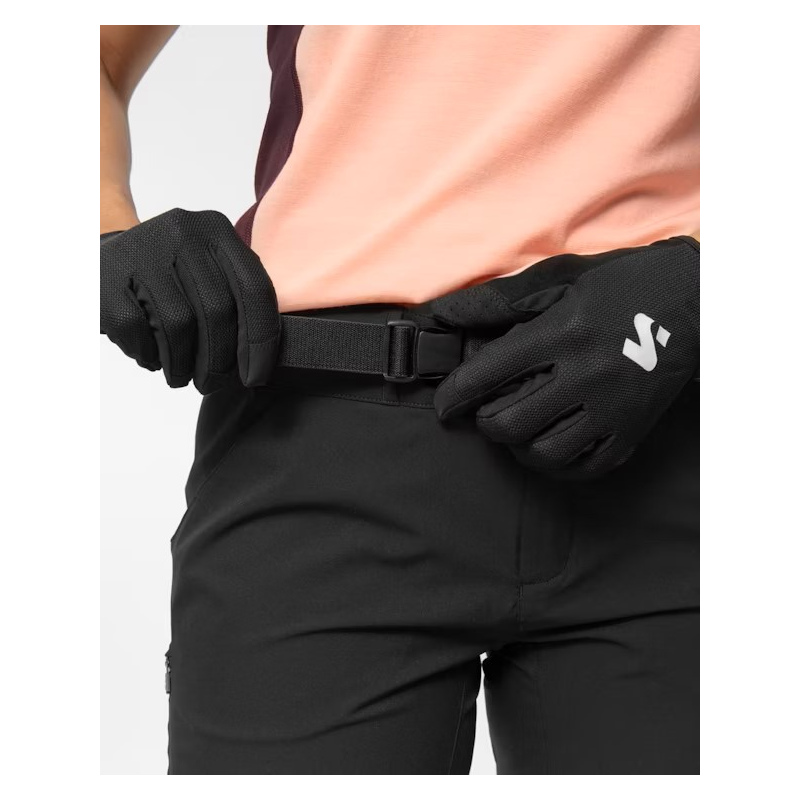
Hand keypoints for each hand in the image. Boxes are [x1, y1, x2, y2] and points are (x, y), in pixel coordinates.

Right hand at [101, 208, 280, 393]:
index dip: (260, 341)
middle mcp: (182, 231)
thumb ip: (238, 299)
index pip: (254, 289)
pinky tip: (151, 356)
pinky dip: (149, 355)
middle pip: (217, 311)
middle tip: (212, 383)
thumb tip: (262, 358)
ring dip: (183, 364)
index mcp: (216, 230)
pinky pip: (138, 331)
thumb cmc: (169, 277)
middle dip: (219, 360)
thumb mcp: (208, 270)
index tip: (255, 377)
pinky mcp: (106, 276)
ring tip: (181, 376)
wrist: (100, 256)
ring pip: (178, 325)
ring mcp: (141, 250)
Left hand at [431, 237, 699, 477]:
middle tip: (485, 411)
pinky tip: (550, 445)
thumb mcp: (557, 279)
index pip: (489, 374)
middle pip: (510, 422)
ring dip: (518, 446)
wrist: (695, 299)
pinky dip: (558, 465)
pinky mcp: (632, 428)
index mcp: (560, 333)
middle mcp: (584, 374)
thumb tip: (442, 316)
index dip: (455, 394)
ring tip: (518, 428)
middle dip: (485, 421)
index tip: (444, 406)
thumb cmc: (618, 285)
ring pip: (544, 452)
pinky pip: (585, 467)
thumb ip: (496, 301)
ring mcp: (610, 407)